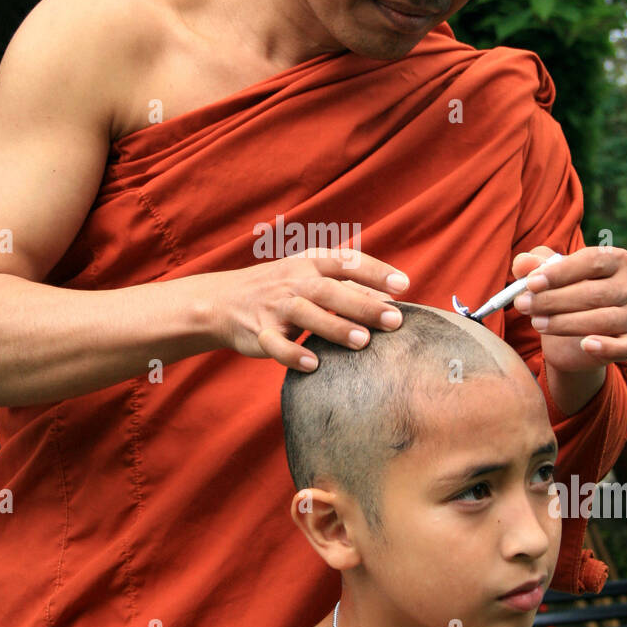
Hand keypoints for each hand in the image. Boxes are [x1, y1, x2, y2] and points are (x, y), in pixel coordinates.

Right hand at [198, 249, 409, 371]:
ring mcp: (274, 306)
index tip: (403, 284)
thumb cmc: (281, 289)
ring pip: (305, 314)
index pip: (345, 261)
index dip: (375, 270)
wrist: (223, 301)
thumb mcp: (310, 277)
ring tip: (363, 342)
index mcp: (309, 263)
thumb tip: (391, 298)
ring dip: (335, 328)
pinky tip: (314, 365)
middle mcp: (293, 281)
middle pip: (330, 290)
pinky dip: (293, 354)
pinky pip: (275, 344)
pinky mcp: (259, 332)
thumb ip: (347, 286)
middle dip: (363, 304)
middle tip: (395, 320)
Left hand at [511, 244, 626, 410]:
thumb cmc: (561, 293)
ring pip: (604, 320)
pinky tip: (585, 345)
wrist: (571, 335)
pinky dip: (608, 347)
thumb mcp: (545, 276)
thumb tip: (523, 263)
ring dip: (565, 323)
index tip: (531, 283)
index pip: (591, 261)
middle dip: (553, 299)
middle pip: (594, 293)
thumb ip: (532, 265)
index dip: (560, 273)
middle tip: (523, 304)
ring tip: (536, 323)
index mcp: (615, 260)